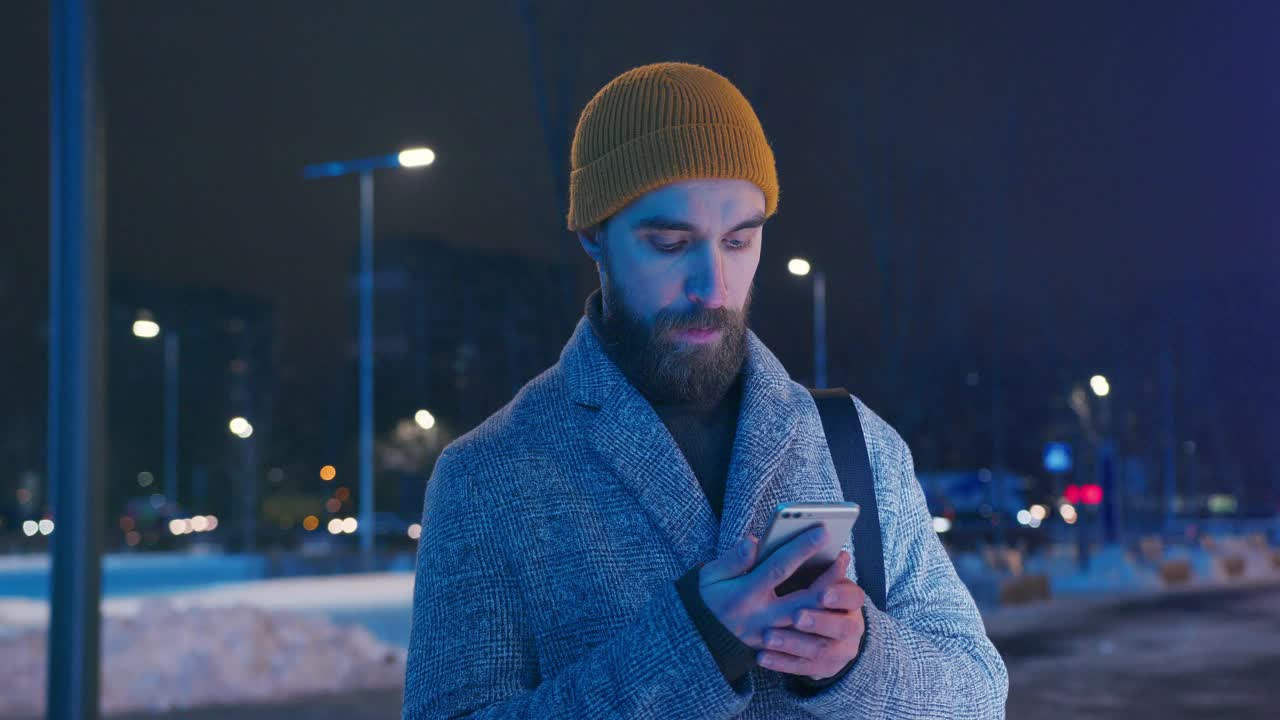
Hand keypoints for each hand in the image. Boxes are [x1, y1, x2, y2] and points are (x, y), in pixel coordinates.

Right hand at [698, 525, 844, 655]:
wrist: (699, 641)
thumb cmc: (706, 600)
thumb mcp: (709, 576)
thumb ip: (732, 560)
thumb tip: (753, 541)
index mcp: (744, 594)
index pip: (778, 568)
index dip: (800, 549)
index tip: (821, 531)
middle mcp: (761, 617)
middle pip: (803, 598)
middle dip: (826, 577)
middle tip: (844, 556)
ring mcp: (771, 635)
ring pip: (809, 621)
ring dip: (829, 600)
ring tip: (842, 576)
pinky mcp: (776, 648)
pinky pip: (805, 638)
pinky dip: (822, 621)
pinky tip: (835, 602)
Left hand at [758, 549, 865, 680]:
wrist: (828, 631)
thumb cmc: (808, 590)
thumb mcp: (813, 574)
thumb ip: (806, 562)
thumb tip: (784, 546)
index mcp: (851, 600)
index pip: (853, 596)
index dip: (840, 593)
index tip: (823, 592)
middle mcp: (851, 626)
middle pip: (842, 627)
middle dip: (818, 622)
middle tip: (796, 617)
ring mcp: (839, 651)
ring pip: (819, 650)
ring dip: (793, 643)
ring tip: (768, 637)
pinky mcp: (824, 668)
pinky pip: (803, 668)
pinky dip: (782, 662)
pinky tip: (761, 657)